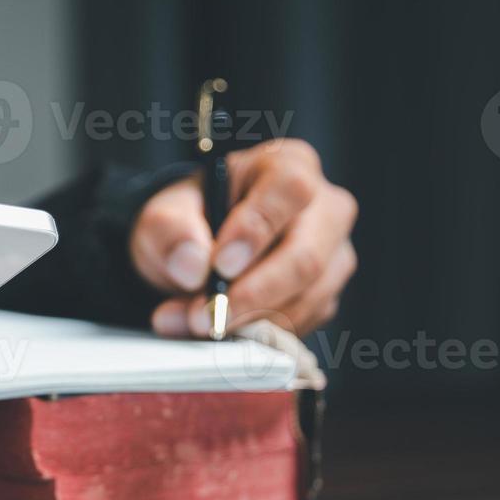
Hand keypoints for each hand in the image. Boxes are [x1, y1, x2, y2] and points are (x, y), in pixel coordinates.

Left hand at [130, 139, 357, 337]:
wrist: (200, 251)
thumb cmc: (193, 219)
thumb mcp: (166, 214)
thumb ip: (171, 231)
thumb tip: (192, 265)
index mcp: (290, 165)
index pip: (289, 190)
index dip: (256, 230)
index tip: (219, 264)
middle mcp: (325, 208)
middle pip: (307, 257)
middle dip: (252, 295)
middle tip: (205, 316)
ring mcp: (333, 255)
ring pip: (307, 299)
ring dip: (247, 322)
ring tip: (194, 323)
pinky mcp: (326, 296)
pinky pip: (301, 323)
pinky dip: (255, 335)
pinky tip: (218, 329)